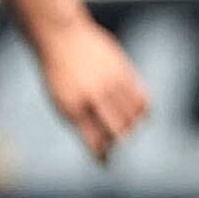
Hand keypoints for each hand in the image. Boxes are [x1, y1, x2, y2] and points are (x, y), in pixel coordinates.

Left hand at [32, 13, 148, 164]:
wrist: (59, 35)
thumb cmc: (57, 71)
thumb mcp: (61, 98)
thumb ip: (82, 119)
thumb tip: (104, 142)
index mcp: (72, 108)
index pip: (94, 142)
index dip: (102, 156)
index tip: (106, 162)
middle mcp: (92, 98)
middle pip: (119, 133)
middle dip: (118, 142)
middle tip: (115, 142)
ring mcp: (110, 84)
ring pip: (133, 118)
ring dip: (131, 127)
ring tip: (124, 125)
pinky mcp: (123, 72)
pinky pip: (141, 101)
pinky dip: (141, 111)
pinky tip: (135, 112)